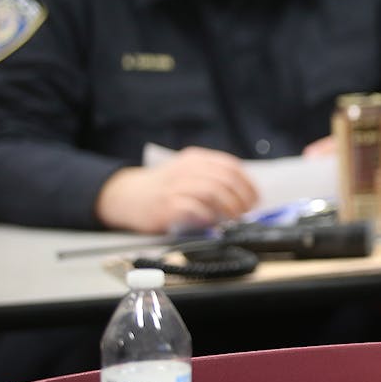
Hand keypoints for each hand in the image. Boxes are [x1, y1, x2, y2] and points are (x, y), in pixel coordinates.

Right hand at [95, 147, 257, 233]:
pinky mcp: (165, 205)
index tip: (255, 199)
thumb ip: (212, 178)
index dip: (247, 184)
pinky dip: (208, 216)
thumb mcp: (187, 173)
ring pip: (213, 191)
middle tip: (247, 212)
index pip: (230, 166)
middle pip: (225, 179)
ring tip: (234, 219)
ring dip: (229, 207)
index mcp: (195, 159)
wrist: (125, 195)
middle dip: (242, 198)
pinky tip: (212, 223)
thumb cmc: (163, 187)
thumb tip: (244, 196)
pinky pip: (194, 208)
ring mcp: (174, 186)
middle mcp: (186, 169)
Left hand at [304, 124, 380, 210]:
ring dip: (367, 189)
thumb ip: (354, 145)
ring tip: (345, 201)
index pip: (356, 136)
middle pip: (372, 156)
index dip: (331, 147)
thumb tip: (312, 155)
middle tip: (328, 182)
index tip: (311, 157)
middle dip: (349, 169)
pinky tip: (371, 212)